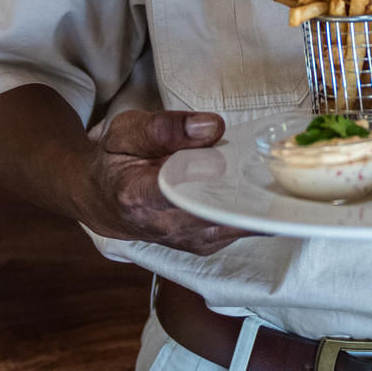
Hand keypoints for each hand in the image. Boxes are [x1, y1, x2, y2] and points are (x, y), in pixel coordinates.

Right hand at [66, 109, 255, 255]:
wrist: (104, 202)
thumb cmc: (116, 162)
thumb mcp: (126, 131)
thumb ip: (165, 127)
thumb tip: (212, 126)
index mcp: (137, 195)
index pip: (174, 190)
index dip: (204, 175)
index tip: (223, 158)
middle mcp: (164, 225)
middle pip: (214, 209)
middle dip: (242, 186)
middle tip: (264, 161)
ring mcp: (186, 239)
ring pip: (233, 223)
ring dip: (254, 199)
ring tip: (267, 173)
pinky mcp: (203, 244)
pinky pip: (237, 228)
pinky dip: (252, 207)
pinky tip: (259, 187)